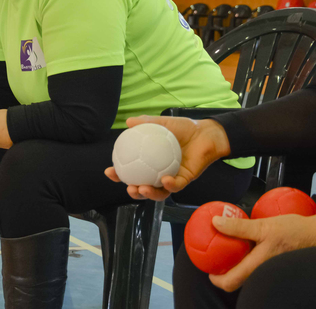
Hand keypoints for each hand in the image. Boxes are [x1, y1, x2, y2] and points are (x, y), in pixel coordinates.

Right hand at [104, 115, 228, 200]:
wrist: (206, 132)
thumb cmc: (184, 128)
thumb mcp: (163, 123)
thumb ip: (146, 123)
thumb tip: (128, 121)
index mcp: (151, 163)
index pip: (132, 171)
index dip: (119, 175)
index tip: (110, 171)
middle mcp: (160, 173)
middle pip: (143, 187)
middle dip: (133, 192)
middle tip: (127, 187)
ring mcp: (173, 178)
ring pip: (159, 193)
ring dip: (149, 194)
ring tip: (141, 189)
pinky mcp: (186, 180)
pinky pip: (176, 185)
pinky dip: (169, 184)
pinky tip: (164, 180)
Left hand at [207, 213, 315, 291]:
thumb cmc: (295, 231)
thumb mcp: (264, 225)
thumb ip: (239, 226)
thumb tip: (217, 222)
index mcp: (258, 266)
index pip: (231, 282)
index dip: (216, 279)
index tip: (208, 270)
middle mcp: (263, 272)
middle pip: (238, 279)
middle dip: (225, 271)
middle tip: (216, 257)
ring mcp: (270, 270)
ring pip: (248, 272)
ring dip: (237, 263)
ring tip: (229, 248)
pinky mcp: (276, 264)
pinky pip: (257, 265)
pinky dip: (248, 258)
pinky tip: (246, 244)